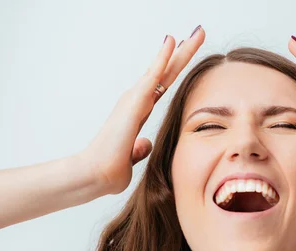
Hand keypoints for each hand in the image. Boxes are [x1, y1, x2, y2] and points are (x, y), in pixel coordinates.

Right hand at [79, 26, 204, 194]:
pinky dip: (162, 58)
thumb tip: (145, 143)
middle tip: (199, 32)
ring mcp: (134, 99)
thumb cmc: (111, 168)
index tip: (186, 51)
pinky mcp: (133, 103)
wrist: (97, 175)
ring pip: (163, 68)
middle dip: (184, 52)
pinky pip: (152, 76)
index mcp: (138, 111)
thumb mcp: (132, 156)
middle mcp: (136, 100)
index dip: (175, 68)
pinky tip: (172, 41)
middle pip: (166, 72)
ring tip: (197, 31)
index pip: (162, 85)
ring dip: (180, 50)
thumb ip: (140, 148)